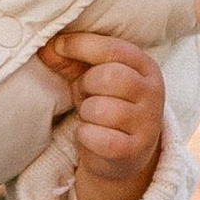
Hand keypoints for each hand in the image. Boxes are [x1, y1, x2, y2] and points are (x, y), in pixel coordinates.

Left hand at [38, 32, 166, 199]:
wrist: (124, 154)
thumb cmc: (107, 106)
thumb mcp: (92, 79)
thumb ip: (72, 61)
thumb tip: (47, 48)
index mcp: (146, 67)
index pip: (114, 49)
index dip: (81, 45)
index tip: (58, 46)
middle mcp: (152, 93)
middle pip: (109, 77)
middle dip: (86, 84)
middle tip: (86, 94)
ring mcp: (147, 123)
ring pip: (101, 109)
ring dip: (86, 113)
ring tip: (91, 116)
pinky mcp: (134, 150)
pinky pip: (97, 137)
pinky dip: (86, 135)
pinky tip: (92, 135)